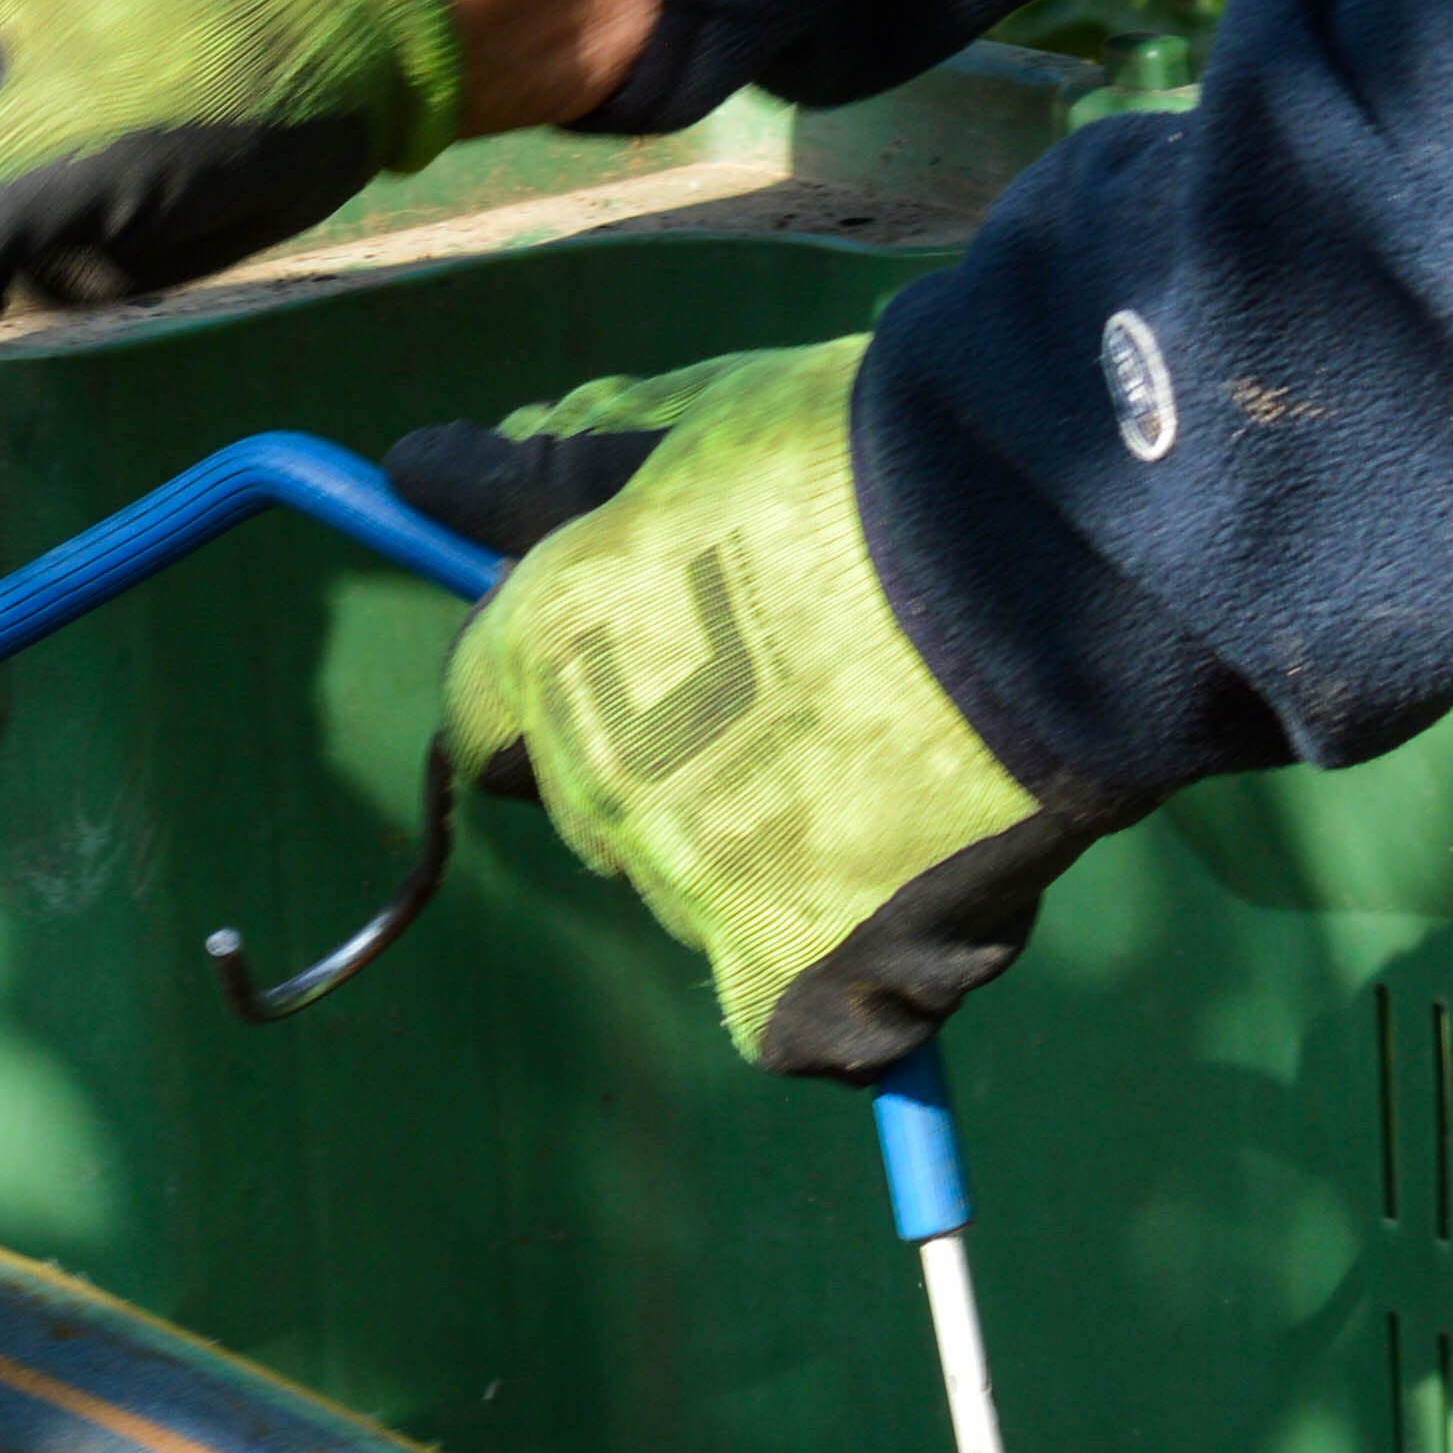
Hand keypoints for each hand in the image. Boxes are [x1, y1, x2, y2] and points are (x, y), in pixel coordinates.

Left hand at [387, 343, 1116, 1072]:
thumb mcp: (685, 427)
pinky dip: (860, 985)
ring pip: (708, 899)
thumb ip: (546, 478)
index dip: (572, 674)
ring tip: (907, 761)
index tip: (670, 641)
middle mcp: (598, 787)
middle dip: (670, 767)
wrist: (1037, 561)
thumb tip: (415, 469)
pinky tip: (931, 892)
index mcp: (547, 653)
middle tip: (811, 691)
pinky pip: (808, 1024)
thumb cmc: (865, 464)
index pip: (487, 711)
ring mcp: (701, 896)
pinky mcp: (808, 986)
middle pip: (596, 808)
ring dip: (776, 858)